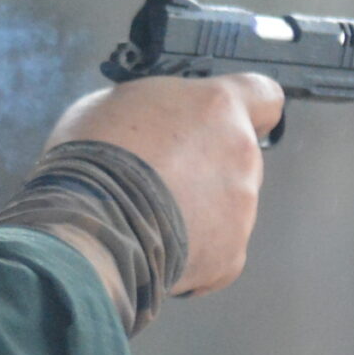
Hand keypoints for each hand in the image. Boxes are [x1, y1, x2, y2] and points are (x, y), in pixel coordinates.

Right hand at [46, 73, 281, 295]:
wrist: (89, 227)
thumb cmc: (94, 160)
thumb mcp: (110, 104)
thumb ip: (152, 110)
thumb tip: (151, 125)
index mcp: (217, 108)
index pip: (264, 96)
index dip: (248, 110)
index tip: (229, 122)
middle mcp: (240, 155)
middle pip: (238, 158)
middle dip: (207, 168)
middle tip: (161, 179)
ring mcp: (241, 211)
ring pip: (227, 208)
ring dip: (198, 211)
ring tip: (149, 220)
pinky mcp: (229, 258)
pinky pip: (216, 253)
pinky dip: (192, 254)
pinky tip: (155, 250)